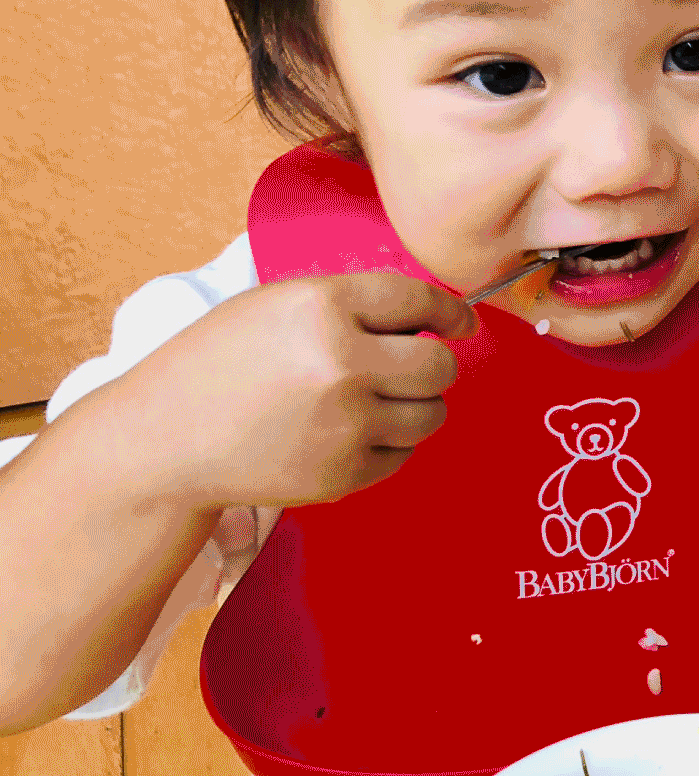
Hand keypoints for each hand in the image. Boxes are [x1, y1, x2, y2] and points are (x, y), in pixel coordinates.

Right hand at [96, 272, 477, 511]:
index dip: (448, 313)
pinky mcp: (342, 474)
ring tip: (370, 401)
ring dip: (414, 406)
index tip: (459, 323)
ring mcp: (345, 425)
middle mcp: (342, 365)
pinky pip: (401, 455)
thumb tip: (436, 318)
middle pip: (439, 367)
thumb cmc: (218, 365)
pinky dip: (386, 444)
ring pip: (430, 415)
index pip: (418, 301)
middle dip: (432, 365)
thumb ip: (354, 305)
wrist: (162, 441)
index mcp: (323, 309)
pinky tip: (345, 433)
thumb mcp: (276, 307)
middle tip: (404, 367)